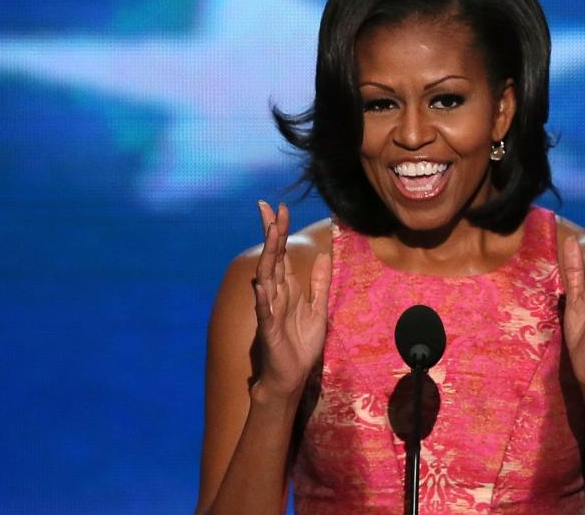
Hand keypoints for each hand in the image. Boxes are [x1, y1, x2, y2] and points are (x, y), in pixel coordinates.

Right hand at [251, 201, 330, 398]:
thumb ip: (319, 283)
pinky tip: (261, 283)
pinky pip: (264, 310)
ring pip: (266, 277)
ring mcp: (269, 309)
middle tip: (269, 208)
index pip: (282, 253)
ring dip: (268, 255)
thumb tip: (322, 255)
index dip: (279, 231)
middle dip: (271, 233)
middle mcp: (275, 294)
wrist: (291, 376)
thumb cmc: (301, 345)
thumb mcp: (319, 310)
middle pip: (272, 257)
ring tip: (271, 233)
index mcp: (288, 289)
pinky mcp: (268, 329)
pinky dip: (262, 296)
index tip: (278, 208)